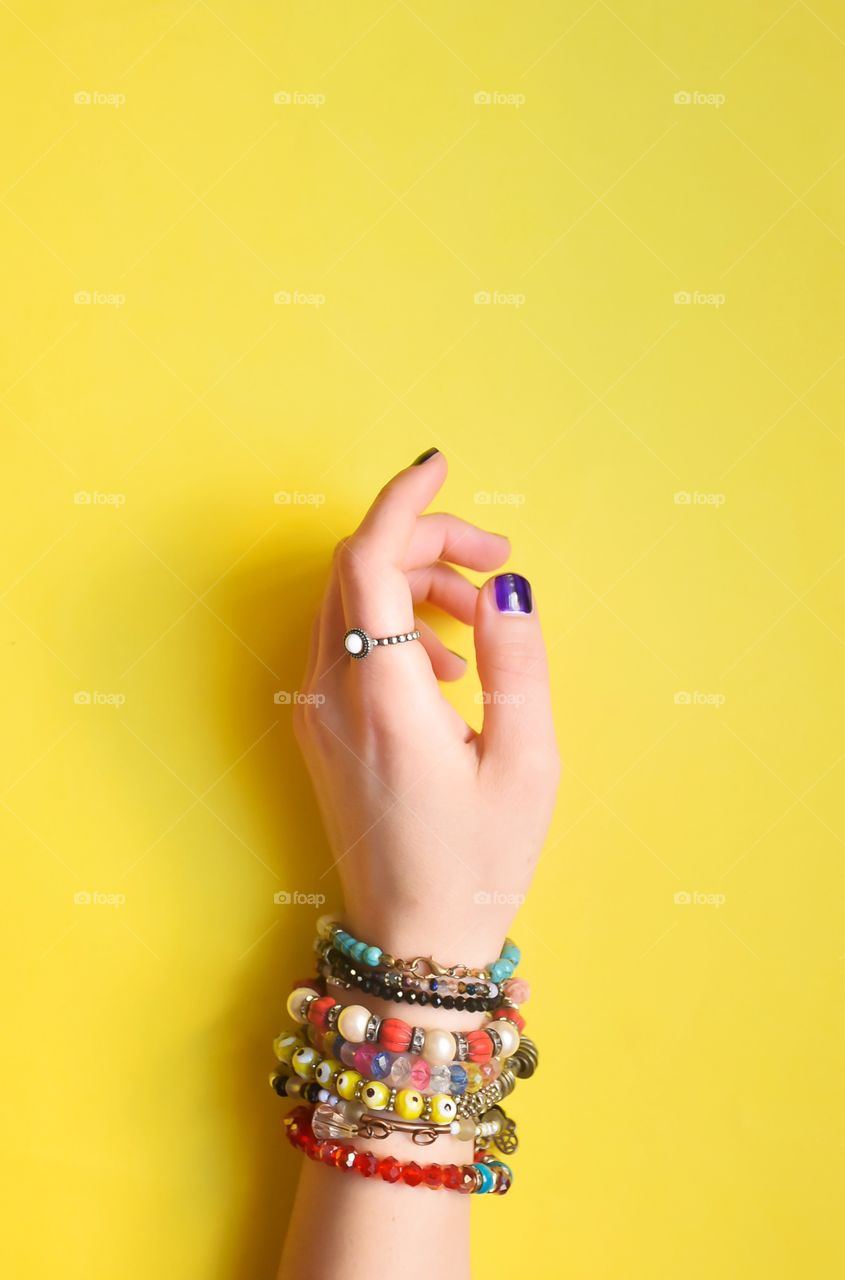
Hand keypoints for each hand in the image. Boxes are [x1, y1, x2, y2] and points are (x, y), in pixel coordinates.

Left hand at [293, 449, 559, 965]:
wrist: (413, 942)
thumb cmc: (476, 864)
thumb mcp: (527, 765)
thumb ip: (517, 663)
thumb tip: (505, 586)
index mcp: (383, 698)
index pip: (369, 561)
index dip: (403, 503)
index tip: (439, 465)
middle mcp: (332, 696)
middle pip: (357, 570)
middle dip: (424, 543)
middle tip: (494, 559)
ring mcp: (316, 713)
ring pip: (350, 602)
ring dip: (412, 584)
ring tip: (479, 617)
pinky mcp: (320, 730)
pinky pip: (346, 642)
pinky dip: (394, 624)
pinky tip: (446, 664)